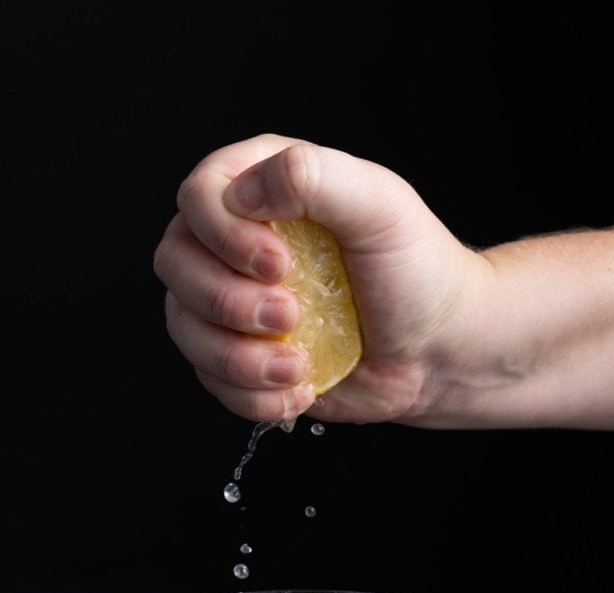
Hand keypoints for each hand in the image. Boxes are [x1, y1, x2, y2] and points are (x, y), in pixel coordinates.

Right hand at [153, 133, 478, 424]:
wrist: (438, 349)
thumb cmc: (417, 270)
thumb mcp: (380, 205)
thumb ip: (314, 176)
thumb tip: (242, 192)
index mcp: (262, 186)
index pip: (197, 197)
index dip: (223, 236)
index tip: (279, 266)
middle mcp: (234, 241)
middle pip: (175, 264)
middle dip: (228, 302)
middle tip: (293, 317)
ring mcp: (232, 301)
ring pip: (184, 327)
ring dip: (237, 358)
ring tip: (299, 366)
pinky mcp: (240, 355)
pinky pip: (210, 378)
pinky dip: (251, 394)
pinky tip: (299, 388)